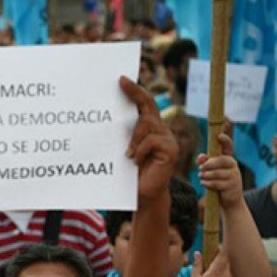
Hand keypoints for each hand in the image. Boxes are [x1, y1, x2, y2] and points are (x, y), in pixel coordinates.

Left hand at [120, 76, 177, 202]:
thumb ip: (122, 134)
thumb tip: (105, 114)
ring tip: (127, 154)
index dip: (135, 91)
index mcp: (149, 128)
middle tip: (121, 82)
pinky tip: (134, 160)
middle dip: (134, 93)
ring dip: (134, 137)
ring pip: (147, 124)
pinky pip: (152, 141)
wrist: (142, 196)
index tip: (121, 79)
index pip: (144, 104)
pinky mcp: (171, 150)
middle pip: (148, 108)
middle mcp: (161, 130)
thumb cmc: (129, 174)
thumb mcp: (123, 150)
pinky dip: (139, 149)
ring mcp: (168, 139)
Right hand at [190, 249, 233, 276]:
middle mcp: (227, 276)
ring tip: (210, 275)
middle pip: (226, 262)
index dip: (219, 248)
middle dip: (219, 259)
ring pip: (227, 271)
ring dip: (221, 269)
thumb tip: (197, 253)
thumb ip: (197, 265)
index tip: (214, 246)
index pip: (222, 254)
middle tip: (209, 260)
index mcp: (217, 271)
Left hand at [198, 128, 242, 209]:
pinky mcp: (231, 186)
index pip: (229, 147)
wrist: (229, 200)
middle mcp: (233, 165)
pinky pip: (216, 183)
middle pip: (221, 160)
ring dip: (205, 175)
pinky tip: (204, 183)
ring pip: (217, 173)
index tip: (219, 135)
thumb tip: (200, 156)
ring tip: (201, 176)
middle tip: (200, 168)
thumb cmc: (219, 182)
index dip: (225, 141)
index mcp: (228, 159)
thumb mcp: (211, 171)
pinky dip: (207, 183)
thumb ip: (205, 163)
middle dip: (208, 164)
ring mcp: (234, 176)